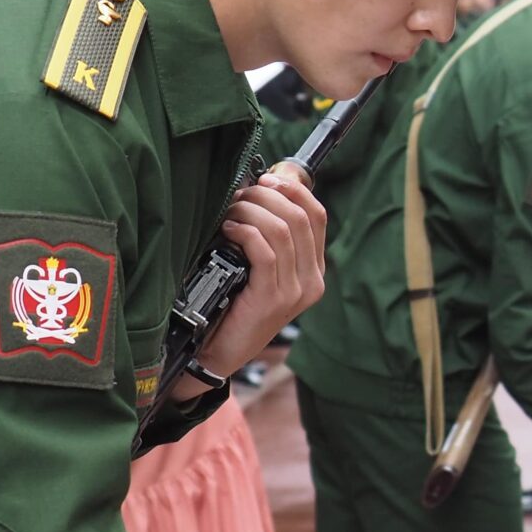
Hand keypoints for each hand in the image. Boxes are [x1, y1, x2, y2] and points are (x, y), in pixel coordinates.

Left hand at [194, 169, 327, 376]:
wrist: (215, 352)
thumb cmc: (232, 303)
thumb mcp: (259, 268)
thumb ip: (269, 236)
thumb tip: (262, 187)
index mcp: (314, 270)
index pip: (317, 215)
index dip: (293, 189)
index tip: (266, 179)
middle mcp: (311, 281)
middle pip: (300, 217)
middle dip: (266, 196)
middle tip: (240, 194)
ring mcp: (294, 292)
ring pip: (281, 230)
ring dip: (251, 211)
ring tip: (230, 211)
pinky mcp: (272, 299)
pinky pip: (264, 252)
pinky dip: (244, 233)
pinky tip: (228, 230)